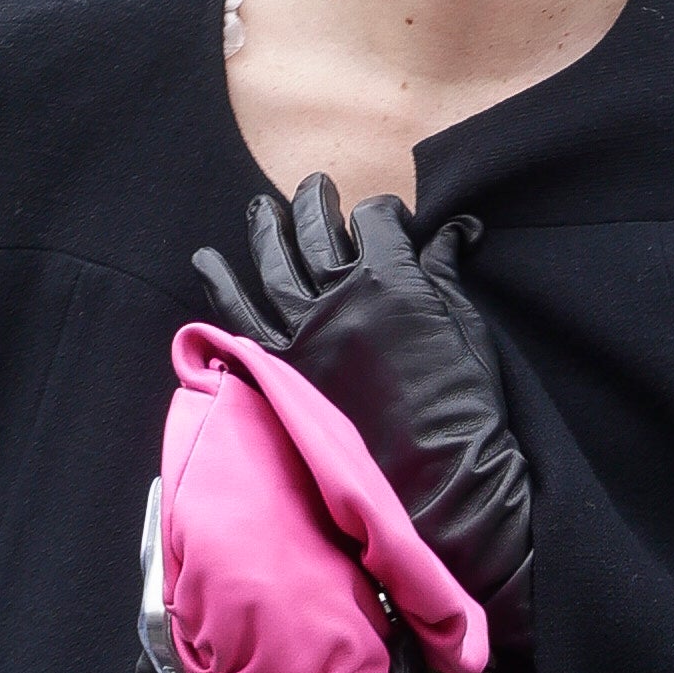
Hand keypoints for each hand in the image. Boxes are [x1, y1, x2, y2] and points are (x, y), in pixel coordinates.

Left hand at [191, 180, 536, 624]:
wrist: (439, 480)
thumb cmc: (462, 406)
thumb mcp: (466, 326)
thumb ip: (445, 272)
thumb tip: (453, 230)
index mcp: (391, 277)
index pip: (375, 218)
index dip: (382, 212)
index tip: (387, 220)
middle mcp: (339, 293)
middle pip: (316, 224)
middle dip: (318, 200)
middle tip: (317, 192)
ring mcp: (302, 328)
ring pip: (272, 257)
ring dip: (266, 226)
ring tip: (263, 210)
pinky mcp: (279, 366)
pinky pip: (236, 313)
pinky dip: (218, 283)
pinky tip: (207, 260)